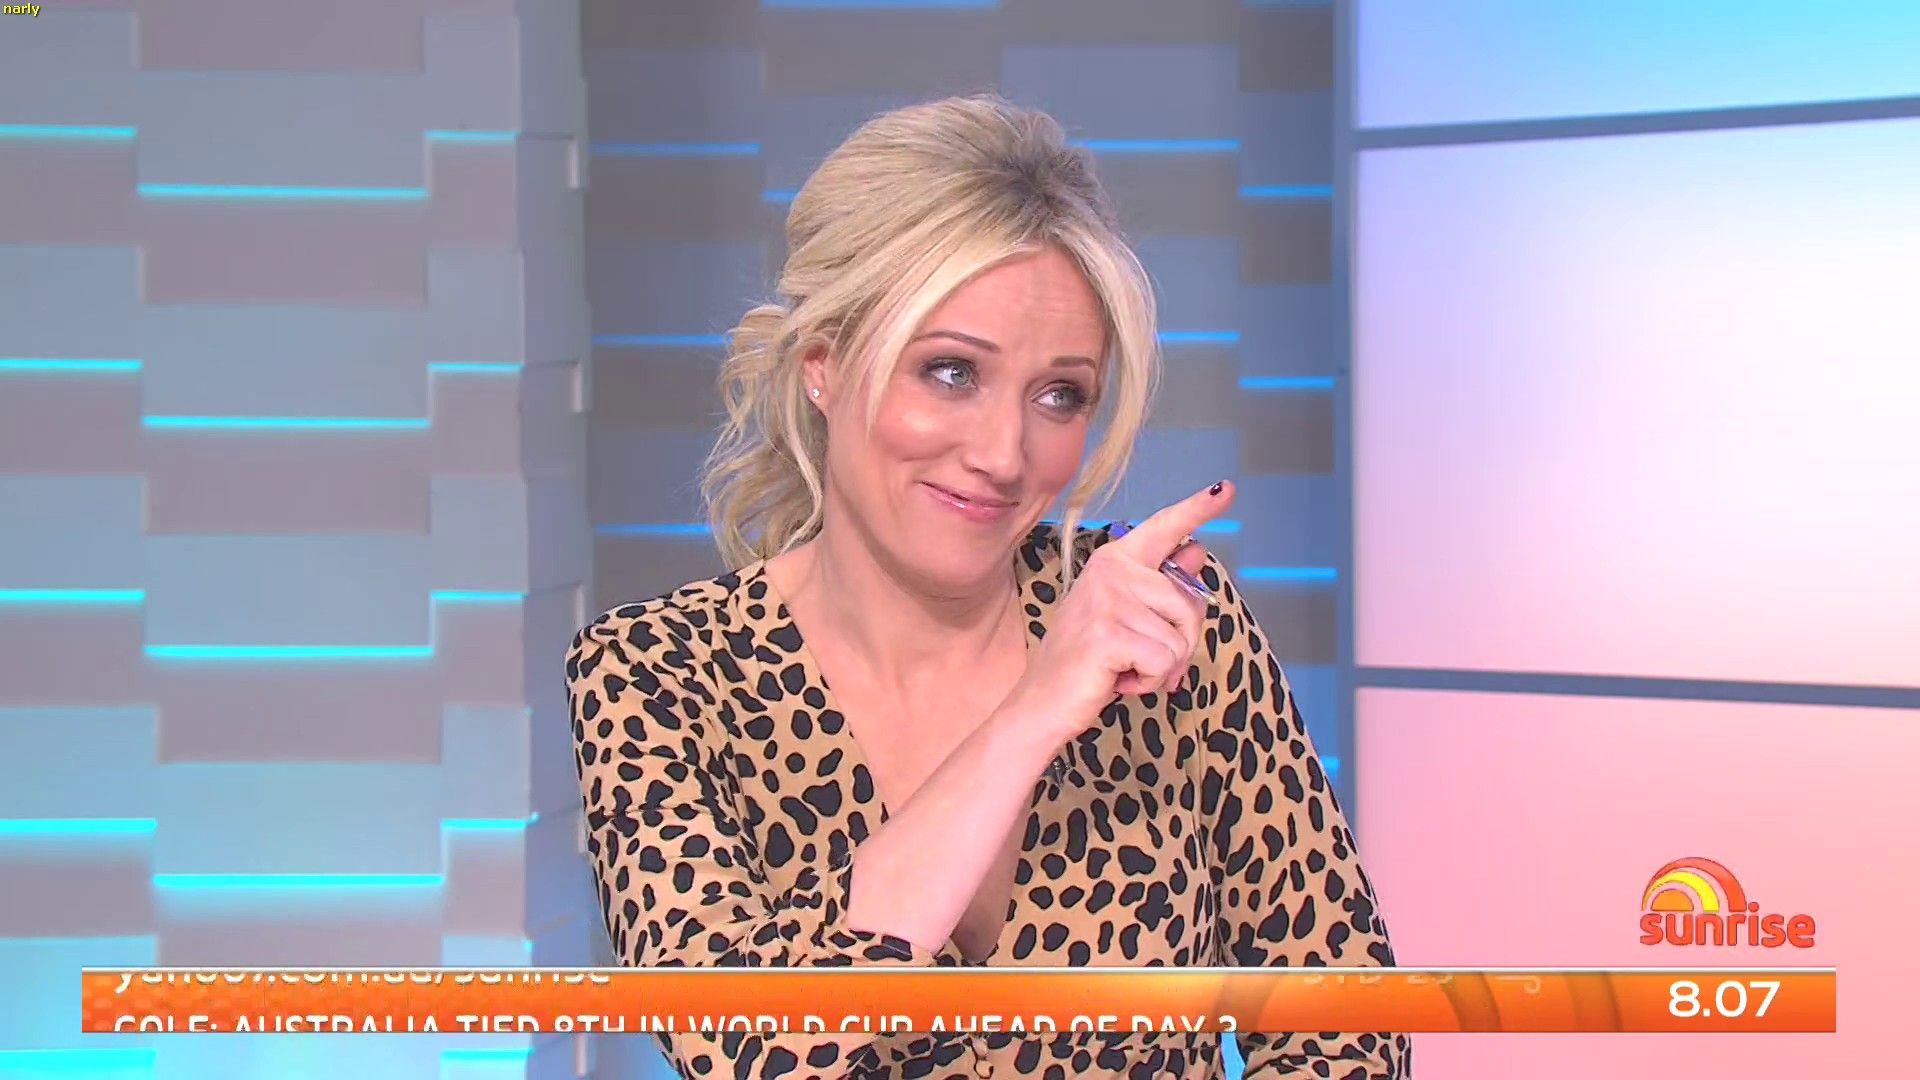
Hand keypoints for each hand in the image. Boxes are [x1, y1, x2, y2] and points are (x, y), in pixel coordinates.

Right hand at [1006, 481, 1235, 741]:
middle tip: (1139, 657)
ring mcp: (1109, 600)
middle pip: (1191, 603)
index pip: (1164, 528)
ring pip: (1181, 638)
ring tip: (1123, 667)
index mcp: (1115, 560)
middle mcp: (1111, 570)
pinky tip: (1118, 680)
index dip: (1198, 509)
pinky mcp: (1111, 634)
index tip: (1226, 489)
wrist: (1042, 700)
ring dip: (1161, 667)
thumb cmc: (1087, 660)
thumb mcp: (1127, 616)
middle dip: (1180, 642)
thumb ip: (1161, 584)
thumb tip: (1197, 550)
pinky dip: (1150, 683)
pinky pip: (1166, 662)